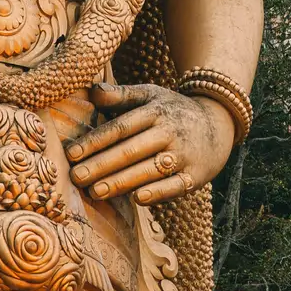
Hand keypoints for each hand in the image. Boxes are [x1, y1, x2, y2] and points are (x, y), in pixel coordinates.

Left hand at [66, 81, 236, 205]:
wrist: (218, 123)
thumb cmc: (171, 111)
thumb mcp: (150, 96)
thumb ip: (120, 95)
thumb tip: (92, 91)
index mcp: (154, 111)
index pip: (120, 128)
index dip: (95, 141)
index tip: (71, 154)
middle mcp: (169, 132)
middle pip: (131, 150)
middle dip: (101, 165)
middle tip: (76, 177)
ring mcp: (184, 154)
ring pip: (149, 170)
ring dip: (122, 182)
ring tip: (96, 192)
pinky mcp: (195, 175)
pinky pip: (175, 186)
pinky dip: (158, 192)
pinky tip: (137, 199)